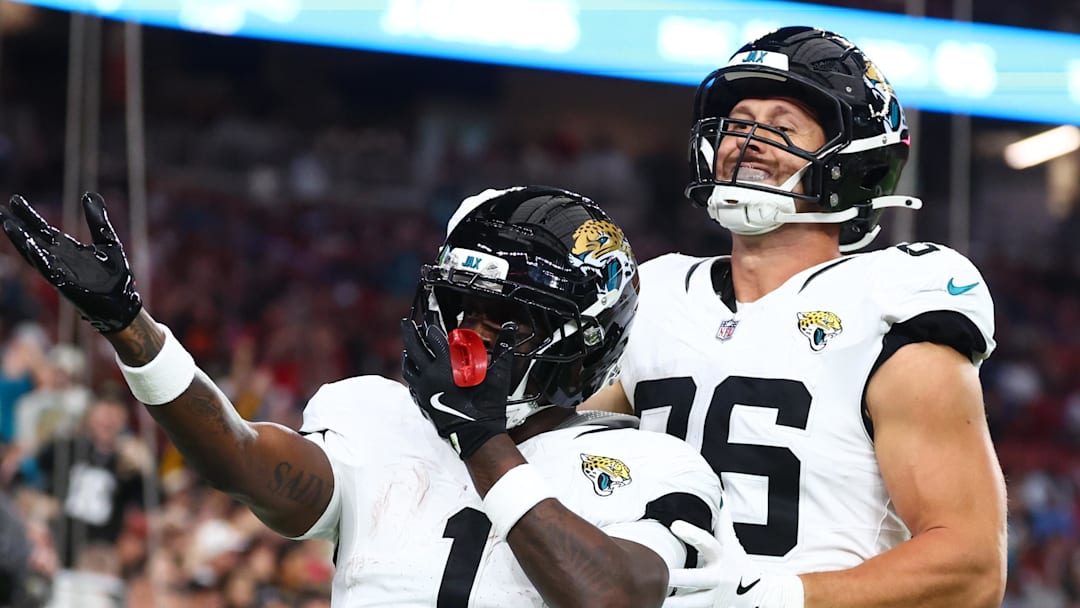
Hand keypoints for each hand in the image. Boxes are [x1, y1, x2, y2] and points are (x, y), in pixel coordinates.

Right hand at [1, 193, 140, 332]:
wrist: (123, 302)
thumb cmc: (113, 275)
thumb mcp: (106, 240)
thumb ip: (96, 219)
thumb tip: (89, 194)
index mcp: (66, 248)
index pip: (42, 229)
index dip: (28, 215)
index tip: (15, 200)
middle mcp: (58, 259)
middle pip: (32, 240)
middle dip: (16, 226)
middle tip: (0, 210)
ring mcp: (60, 272)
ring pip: (34, 255)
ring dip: (21, 241)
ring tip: (8, 225)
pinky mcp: (66, 285)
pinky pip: (49, 271)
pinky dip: (40, 260)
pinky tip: (31, 247)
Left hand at [400, 319, 514, 457]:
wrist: (476, 434)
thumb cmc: (487, 405)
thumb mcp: (498, 374)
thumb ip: (504, 347)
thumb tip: (511, 327)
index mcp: (447, 365)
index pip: (434, 338)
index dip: (432, 327)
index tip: (431, 319)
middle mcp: (431, 375)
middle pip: (414, 347)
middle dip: (410, 332)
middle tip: (407, 322)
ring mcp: (424, 389)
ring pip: (409, 366)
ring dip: (408, 352)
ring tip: (408, 345)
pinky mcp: (422, 401)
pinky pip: (411, 383)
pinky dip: (411, 373)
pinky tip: (413, 371)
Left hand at [665, 520, 803, 607]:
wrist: (761, 595)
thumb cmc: (739, 565)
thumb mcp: (732, 543)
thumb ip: (723, 522)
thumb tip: (720, 498)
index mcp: (721, 557)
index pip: (706, 542)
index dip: (691, 533)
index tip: (675, 524)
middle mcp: (717, 578)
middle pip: (695, 578)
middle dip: (679, 577)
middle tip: (662, 572)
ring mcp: (713, 597)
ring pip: (691, 602)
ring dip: (674, 601)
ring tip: (655, 597)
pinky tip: (660, 605)